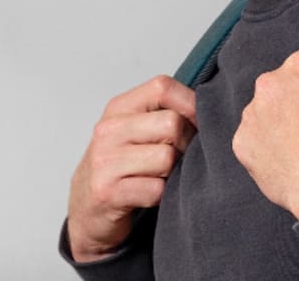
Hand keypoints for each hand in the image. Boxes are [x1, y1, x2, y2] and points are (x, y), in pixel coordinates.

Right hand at [67, 75, 196, 261]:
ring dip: (174, 171)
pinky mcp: (107, 193)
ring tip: (161, 175)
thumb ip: (165, 111)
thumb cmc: (122, 165)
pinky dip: (162, 195)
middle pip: (172, 123)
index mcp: (119, 108)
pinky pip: (157, 189)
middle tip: (178, 157)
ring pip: (167, 157)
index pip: (163, 87)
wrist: (86, 210)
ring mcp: (105, 162)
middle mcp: (108, 130)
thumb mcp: (136, 128)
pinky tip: (150, 194)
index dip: (190, 104)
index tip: (198, 123)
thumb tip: (213, 108)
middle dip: (185, 143)